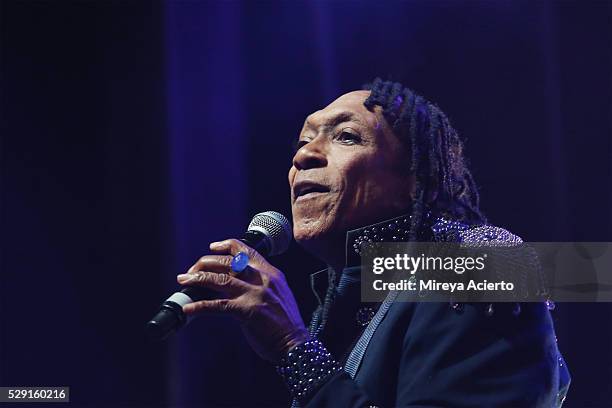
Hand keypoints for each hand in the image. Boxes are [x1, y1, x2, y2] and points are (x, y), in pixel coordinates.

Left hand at [177, 239, 309, 362]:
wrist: (295, 343)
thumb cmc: (285, 322)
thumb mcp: (278, 292)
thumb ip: (260, 283)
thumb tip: (235, 280)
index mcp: (270, 272)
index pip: (246, 249)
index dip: (226, 245)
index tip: (212, 247)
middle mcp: (262, 279)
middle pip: (227, 262)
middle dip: (205, 263)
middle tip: (192, 271)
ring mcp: (254, 294)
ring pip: (219, 279)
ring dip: (197, 279)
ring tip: (183, 280)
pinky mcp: (246, 311)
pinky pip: (217, 305)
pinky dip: (199, 306)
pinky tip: (188, 309)